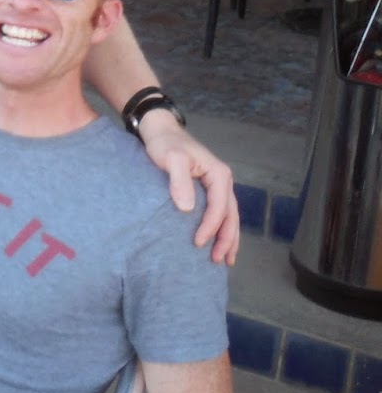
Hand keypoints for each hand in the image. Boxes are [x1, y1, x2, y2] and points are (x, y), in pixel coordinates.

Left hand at [137, 113, 238, 263]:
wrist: (160, 131)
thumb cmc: (165, 144)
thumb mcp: (171, 158)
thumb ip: (179, 181)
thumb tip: (188, 208)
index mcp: (218, 175)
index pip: (219, 207)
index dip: (210, 227)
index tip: (198, 243)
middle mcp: (223, 181)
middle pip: (230, 216)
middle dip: (226, 239)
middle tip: (218, 260)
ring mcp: (217, 186)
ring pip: (229, 217)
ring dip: (228, 238)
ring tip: (224, 260)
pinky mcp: (207, 190)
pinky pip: (219, 213)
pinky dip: (220, 229)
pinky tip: (216, 242)